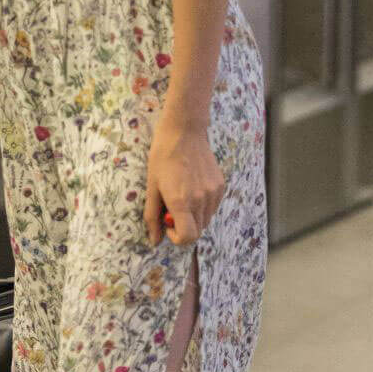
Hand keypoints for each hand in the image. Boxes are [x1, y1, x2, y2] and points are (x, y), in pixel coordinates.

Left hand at [144, 123, 224, 246]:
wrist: (184, 131)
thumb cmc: (162, 157)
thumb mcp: (151, 186)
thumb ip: (152, 216)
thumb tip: (154, 240)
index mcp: (181, 201)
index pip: (188, 237)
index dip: (177, 238)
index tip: (168, 224)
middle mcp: (201, 200)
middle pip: (197, 231)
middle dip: (184, 226)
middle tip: (172, 207)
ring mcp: (213, 193)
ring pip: (206, 220)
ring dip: (194, 216)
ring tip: (182, 195)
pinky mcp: (221, 186)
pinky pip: (213, 207)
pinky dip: (203, 206)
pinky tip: (193, 187)